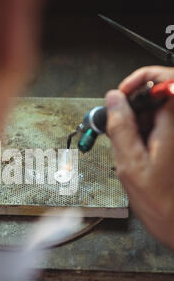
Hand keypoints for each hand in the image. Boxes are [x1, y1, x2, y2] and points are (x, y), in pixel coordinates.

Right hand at [105, 66, 173, 249]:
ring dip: (138, 121)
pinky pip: (161, 124)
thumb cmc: (160, 202)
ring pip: (158, 110)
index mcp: (173, 124)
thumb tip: (113, 100)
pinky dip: (145, 131)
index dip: (139, 80)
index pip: (163, 79)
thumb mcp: (130, 164)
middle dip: (134, 106)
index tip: (121, 95)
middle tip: (118, 126)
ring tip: (129, 146)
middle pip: (159, 93)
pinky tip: (139, 150)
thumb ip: (120, 127)